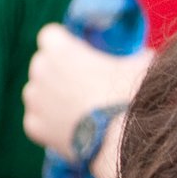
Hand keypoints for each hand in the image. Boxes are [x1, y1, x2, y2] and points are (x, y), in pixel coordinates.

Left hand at [21, 25, 150, 155]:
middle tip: (85, 85)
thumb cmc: (130, 97)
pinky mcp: (33, 126)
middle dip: (59, 71)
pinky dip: (52, 124)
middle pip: (43, 64)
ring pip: (38, 93)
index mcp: (60, 49)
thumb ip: (134, 56)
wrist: (118, 141)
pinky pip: (39, 120)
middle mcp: (39, 70)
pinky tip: (73, 130)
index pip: (51, 36)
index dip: (66, 44)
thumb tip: (141, 57)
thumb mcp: (143, 65)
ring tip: (80, 111)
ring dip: (53, 98)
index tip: (82, 55)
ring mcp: (34, 99)